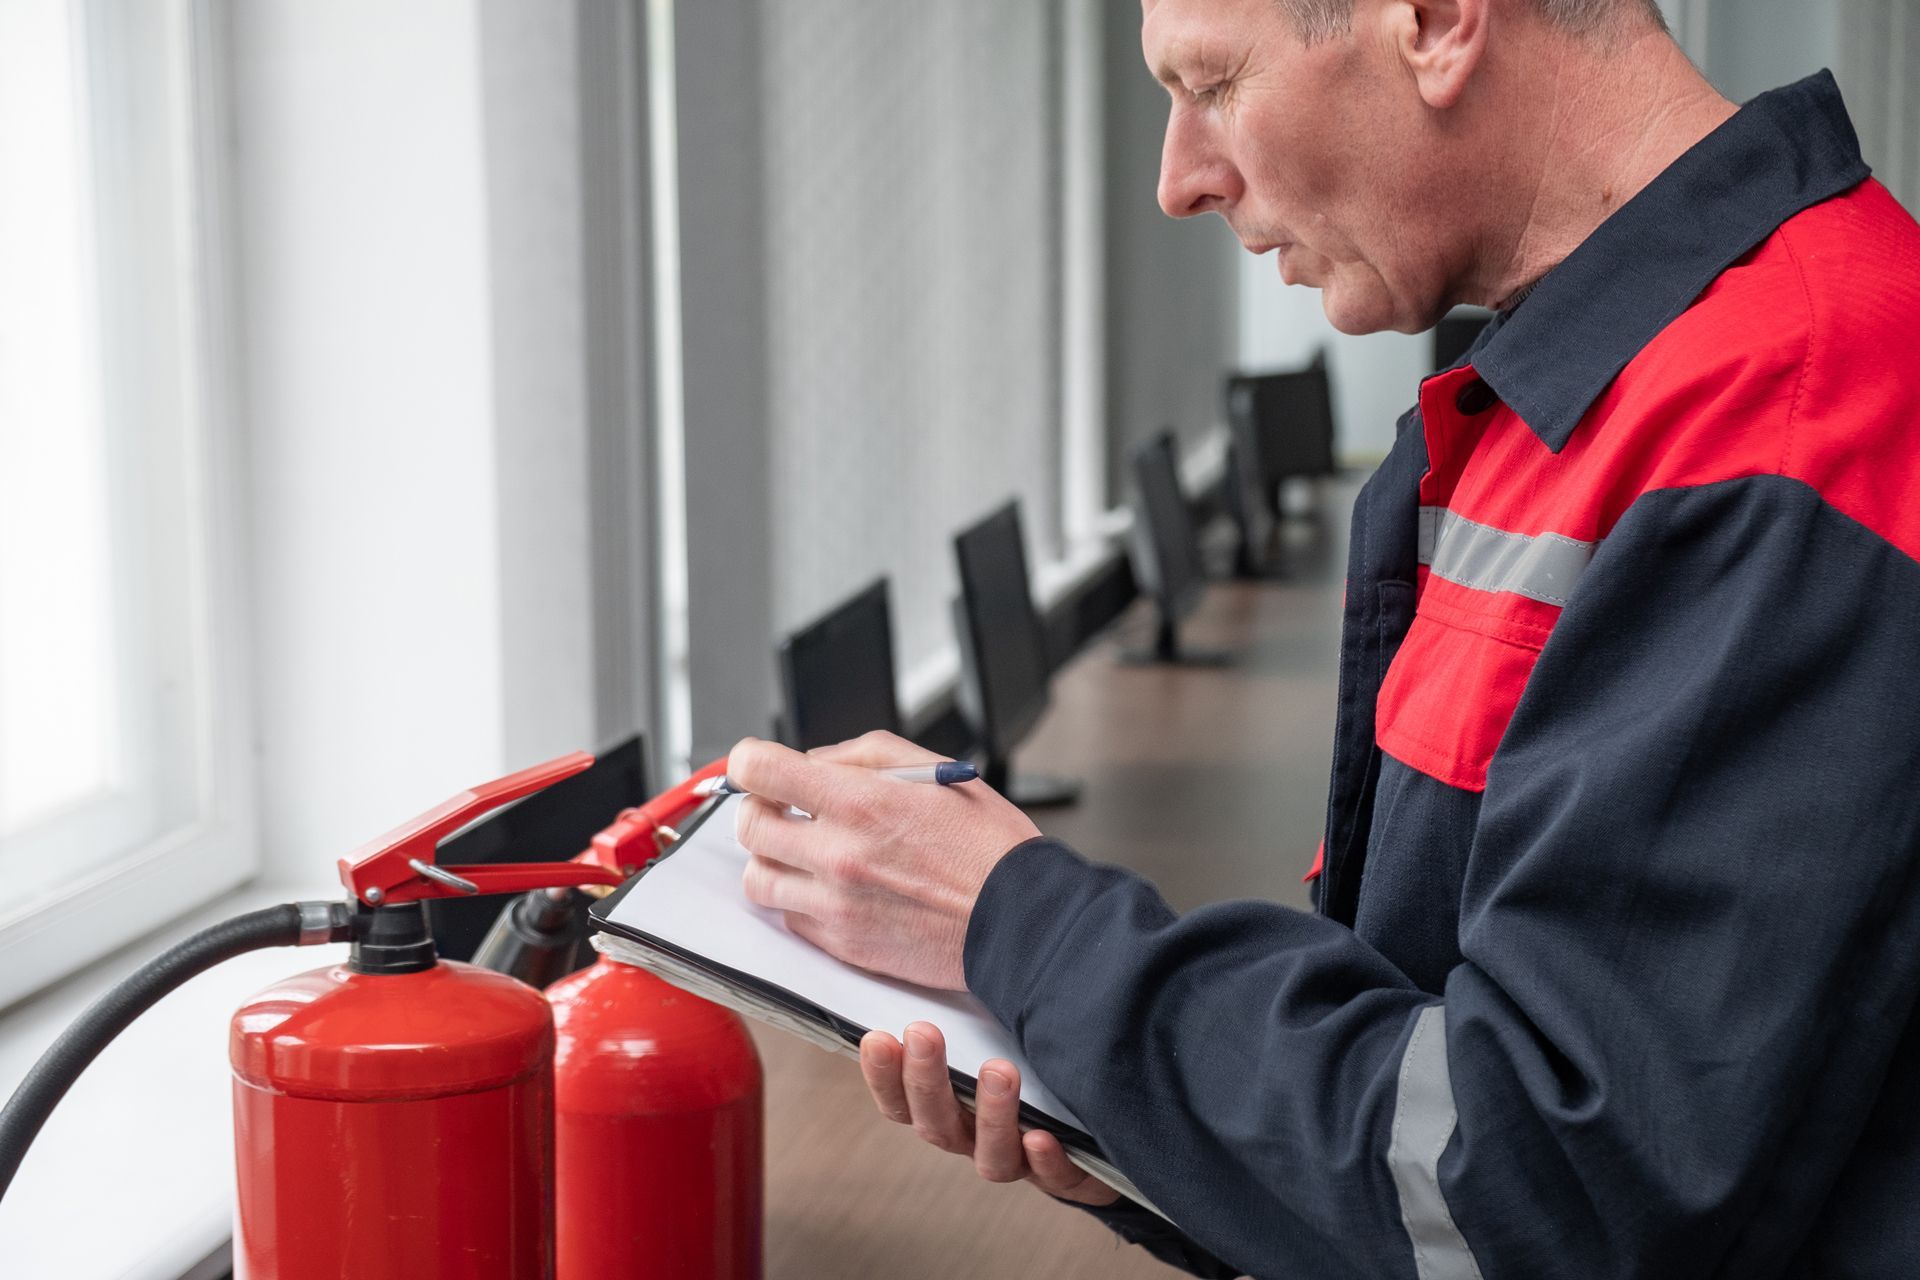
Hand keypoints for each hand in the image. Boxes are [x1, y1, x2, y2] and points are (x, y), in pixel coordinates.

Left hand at [728, 732, 1040, 989]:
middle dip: (761, 809)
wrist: (1019, 919)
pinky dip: (800, 899)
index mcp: (860, 801)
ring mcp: (836, 904)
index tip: (761, 768)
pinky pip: (790, 917)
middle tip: (786, 809)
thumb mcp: (934, 770)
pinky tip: (833, 887)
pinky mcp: (843, 944)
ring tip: (806, 853)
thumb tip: (812, 761)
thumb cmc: (987, 846)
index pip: (759, 769)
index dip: (752, 762)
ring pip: (758, 879)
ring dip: (773, 859)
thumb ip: (862, 755)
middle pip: (748, 825)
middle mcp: (839, 854)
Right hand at [860, 1021, 1118, 1206]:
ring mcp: (1020, 1158)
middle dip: (926, 1079)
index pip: (901, 1099)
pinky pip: (1054, 1177)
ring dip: (991, 1114)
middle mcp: (976, 1137)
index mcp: (948, 1106)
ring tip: (999, 1070)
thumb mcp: (991, 1028)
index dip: (883, 1074)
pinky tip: (1041, 1136)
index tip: (877, 1037)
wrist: (1100, 1127)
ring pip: (992, 1156)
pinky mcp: (1068, 1174)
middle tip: (924, 1033)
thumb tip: (908, 935)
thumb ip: (958, 998)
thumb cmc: (1032, 1061)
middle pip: (937, 1123)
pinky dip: (1045, 1160)